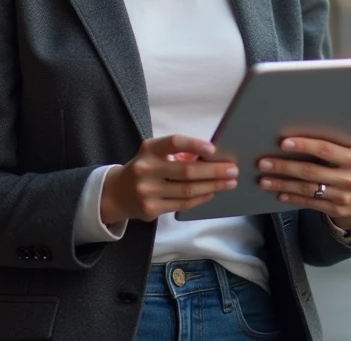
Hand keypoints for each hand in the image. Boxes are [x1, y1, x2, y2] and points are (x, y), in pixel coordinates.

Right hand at [100, 135, 238, 224]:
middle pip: (187, 171)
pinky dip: (200, 198)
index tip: (214, 148)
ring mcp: (147, 191)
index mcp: (149, 149)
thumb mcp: (155, 154)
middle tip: (233, 169)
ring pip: (187, 190)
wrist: (117, 193)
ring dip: (213, 186)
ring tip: (229, 182)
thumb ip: (178, 153)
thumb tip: (212, 156)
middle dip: (214, 170)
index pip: (174, 142)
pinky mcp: (151, 209)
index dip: (194, 144)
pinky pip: (182, 204)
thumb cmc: (146, 167)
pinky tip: (212, 193)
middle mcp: (146, 169)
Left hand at [257, 122, 350, 230]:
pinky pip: (309, 202)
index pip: (326, 150)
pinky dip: (292, 198)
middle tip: (263, 162)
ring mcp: (341, 195)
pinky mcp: (333, 209)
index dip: (304, 146)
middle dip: (285, 166)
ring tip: (263, 178)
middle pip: (311, 171)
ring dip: (283, 183)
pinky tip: (278, 193)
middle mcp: (349, 178)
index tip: (284, 143)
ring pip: (307, 188)